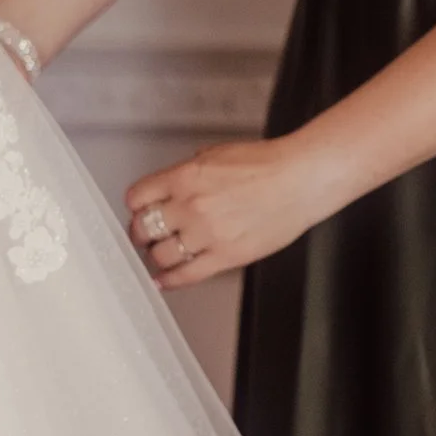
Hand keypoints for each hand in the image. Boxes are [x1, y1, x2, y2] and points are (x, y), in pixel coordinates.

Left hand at [125, 136, 328, 286]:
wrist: (300, 180)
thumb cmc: (267, 165)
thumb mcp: (217, 154)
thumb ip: (189, 171)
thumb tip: (174, 184)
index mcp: (185, 177)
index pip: (137, 197)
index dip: (135, 206)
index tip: (138, 212)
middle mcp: (190, 206)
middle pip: (143, 228)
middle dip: (140, 233)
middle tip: (143, 236)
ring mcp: (206, 234)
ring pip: (161, 255)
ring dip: (157, 256)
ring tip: (161, 255)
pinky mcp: (225, 256)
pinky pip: (186, 275)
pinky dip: (169, 280)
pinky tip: (163, 281)